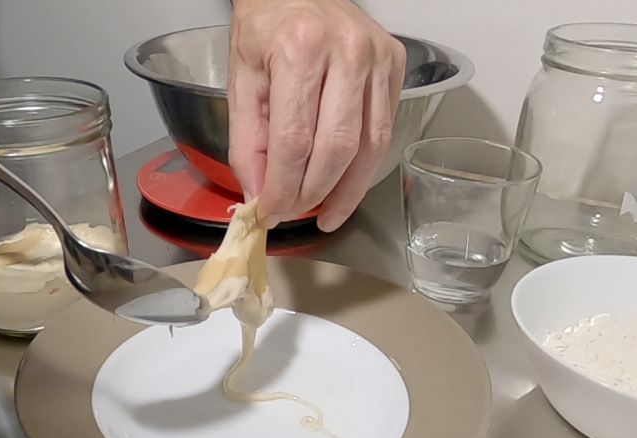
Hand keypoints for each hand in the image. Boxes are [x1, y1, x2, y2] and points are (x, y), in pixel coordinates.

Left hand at [228, 0, 405, 231]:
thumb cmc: (267, 26)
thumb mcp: (241, 80)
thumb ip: (248, 142)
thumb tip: (260, 193)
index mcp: (299, 51)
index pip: (294, 142)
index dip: (283, 188)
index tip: (271, 210)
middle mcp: (346, 52)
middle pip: (337, 149)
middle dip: (314, 193)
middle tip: (295, 211)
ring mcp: (376, 58)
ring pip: (370, 146)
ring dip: (348, 190)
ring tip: (329, 213)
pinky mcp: (394, 65)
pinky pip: (384, 129)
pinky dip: (365, 164)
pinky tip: (346, 182)